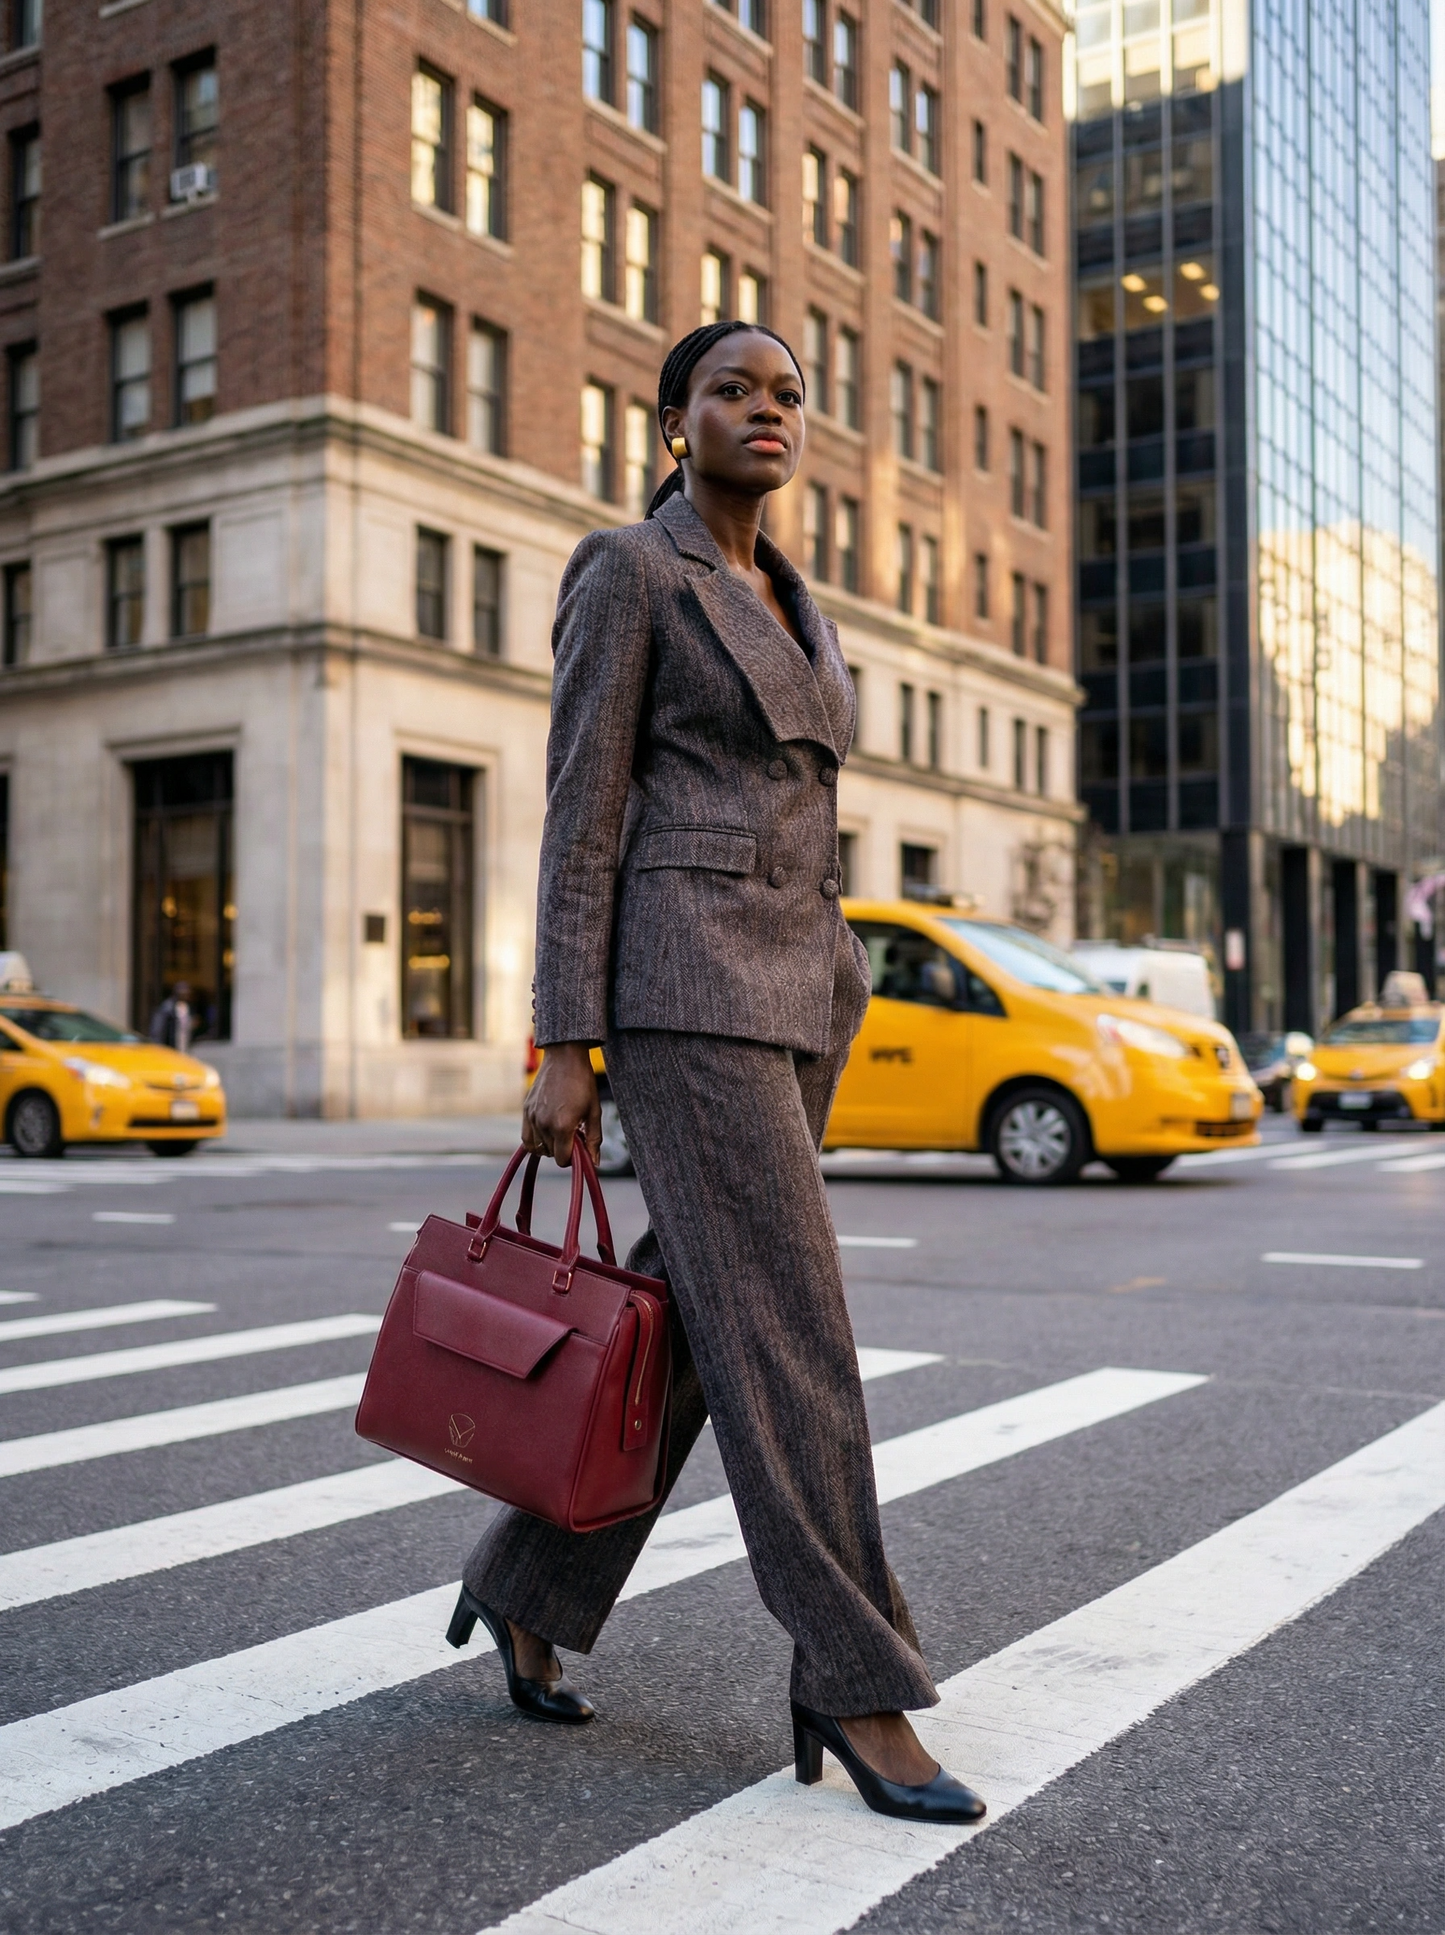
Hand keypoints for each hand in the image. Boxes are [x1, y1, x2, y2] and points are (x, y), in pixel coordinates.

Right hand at [522, 1043, 601, 1166]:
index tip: (579, 1146)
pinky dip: (536, 1139)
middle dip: (563, 1149)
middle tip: (573, 1133)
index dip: (572, 1158)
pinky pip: (527, 1137)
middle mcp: (543, 1124)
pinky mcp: (526, 1110)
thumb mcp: (594, 1111)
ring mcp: (532, 1117)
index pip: (562, 1159)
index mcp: (562, 1126)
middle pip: (551, 1153)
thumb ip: (594, 1140)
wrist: (564, 1057)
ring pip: (538, 1147)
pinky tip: (547, 1130)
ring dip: (550, 1144)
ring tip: (560, 1129)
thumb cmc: (583, 1082)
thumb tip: (594, 1163)